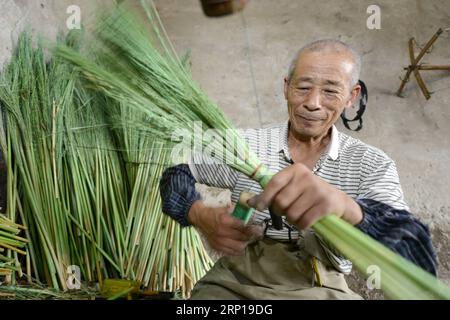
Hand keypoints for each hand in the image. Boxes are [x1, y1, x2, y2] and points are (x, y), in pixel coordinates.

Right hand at [188, 200, 260, 255]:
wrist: (200, 218)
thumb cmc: (214, 212)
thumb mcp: (226, 208)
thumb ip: (238, 212)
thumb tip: (250, 216)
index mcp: (225, 221)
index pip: (243, 227)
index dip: (252, 229)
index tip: (258, 229)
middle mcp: (222, 232)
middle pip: (242, 237)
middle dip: (251, 236)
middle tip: (255, 234)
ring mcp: (219, 241)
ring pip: (238, 247)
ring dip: (245, 243)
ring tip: (247, 239)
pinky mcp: (217, 247)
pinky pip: (231, 252)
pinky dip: (238, 250)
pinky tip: (240, 245)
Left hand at [247, 163, 362, 228]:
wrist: (339, 201)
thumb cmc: (309, 194)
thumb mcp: (292, 187)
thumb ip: (272, 193)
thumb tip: (249, 201)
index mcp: (296, 170)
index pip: (274, 183)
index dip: (264, 197)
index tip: (259, 207)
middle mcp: (306, 177)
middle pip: (281, 202)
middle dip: (281, 212)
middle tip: (288, 211)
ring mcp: (318, 190)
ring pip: (291, 214)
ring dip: (292, 220)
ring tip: (300, 215)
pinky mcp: (326, 205)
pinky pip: (304, 222)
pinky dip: (302, 226)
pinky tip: (307, 221)